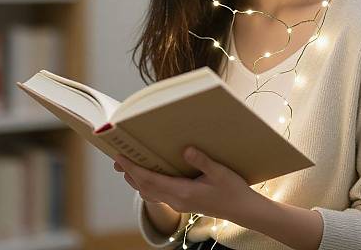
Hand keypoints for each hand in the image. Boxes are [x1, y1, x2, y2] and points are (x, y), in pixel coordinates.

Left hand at [113, 146, 256, 220]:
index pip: (150, 180)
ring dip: (136, 180)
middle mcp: (177, 200)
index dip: (133, 168)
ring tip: (127, 167)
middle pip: (144, 188)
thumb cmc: (232, 191)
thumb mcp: (219, 172)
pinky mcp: (183, 202)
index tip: (120, 157)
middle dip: (129, 173)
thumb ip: (202, 161)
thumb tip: (185, 150)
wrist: (243, 210)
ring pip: (150, 193)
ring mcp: (179, 203)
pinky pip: (158, 194)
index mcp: (182, 192)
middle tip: (118, 159)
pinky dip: (147, 185)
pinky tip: (149, 176)